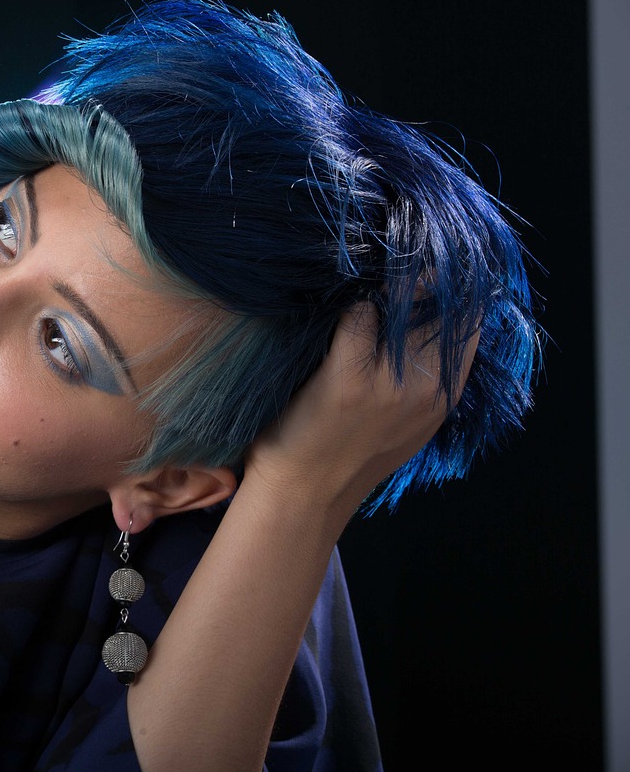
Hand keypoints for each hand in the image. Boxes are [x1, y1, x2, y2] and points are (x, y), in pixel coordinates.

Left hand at [242, 302, 478, 520]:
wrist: (303, 494)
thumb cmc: (346, 455)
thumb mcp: (407, 424)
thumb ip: (425, 379)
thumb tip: (430, 318)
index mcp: (444, 398)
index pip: (469, 322)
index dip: (449, 290)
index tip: (426, 277)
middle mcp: (426, 388)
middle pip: (440, 306)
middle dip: (416, 283)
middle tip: (388, 279)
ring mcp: (389, 383)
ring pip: (400, 303)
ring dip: (380, 293)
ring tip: (359, 299)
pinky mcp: (349, 377)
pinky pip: (357, 314)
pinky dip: (344, 310)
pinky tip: (329, 326)